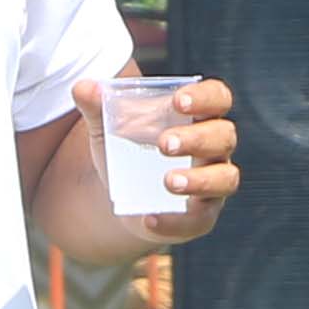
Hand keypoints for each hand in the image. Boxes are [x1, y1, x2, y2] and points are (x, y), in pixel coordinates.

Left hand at [95, 74, 238, 237]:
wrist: (123, 197)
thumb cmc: (127, 151)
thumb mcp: (108, 128)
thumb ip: (97, 107)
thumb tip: (82, 87)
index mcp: (199, 117)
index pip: (217, 98)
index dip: (205, 97)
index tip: (178, 101)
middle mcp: (214, 148)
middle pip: (223, 136)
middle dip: (196, 138)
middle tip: (163, 144)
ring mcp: (213, 183)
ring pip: (225, 178)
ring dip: (199, 179)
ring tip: (168, 181)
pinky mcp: (202, 216)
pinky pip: (200, 220)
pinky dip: (175, 221)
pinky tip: (150, 218)